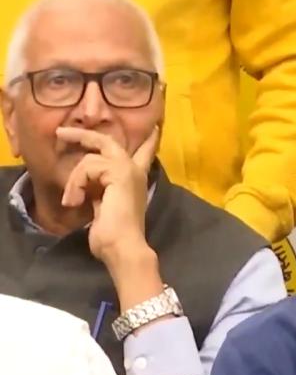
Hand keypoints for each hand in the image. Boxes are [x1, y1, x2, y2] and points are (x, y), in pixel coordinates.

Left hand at [57, 126, 158, 263]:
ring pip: (90, 159)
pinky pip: (88, 167)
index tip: (155, 127)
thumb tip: (87, 188)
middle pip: (108, 142)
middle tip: (62, 132)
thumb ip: (100, 192)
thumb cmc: (113, 236)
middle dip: (83, 135)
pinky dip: (76, 184)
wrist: (123, 246)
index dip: (148, 141)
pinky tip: (75, 200)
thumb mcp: (104, 207)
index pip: (145, 154)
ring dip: (74, 180)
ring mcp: (127, 169)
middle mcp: (134, 171)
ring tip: (72, 200)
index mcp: (134, 180)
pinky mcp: (118, 172)